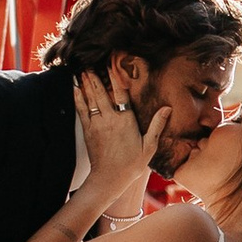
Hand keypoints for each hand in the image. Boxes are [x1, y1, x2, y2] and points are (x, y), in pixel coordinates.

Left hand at [75, 72, 160, 209]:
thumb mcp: (149, 146)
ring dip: (85, 83)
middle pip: (101, 92)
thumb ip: (157, 125)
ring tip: (82, 69)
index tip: (112, 64)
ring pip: (90, 98)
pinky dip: (78, 98)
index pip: (120, 93)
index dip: (115, 77)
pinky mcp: (88, 130)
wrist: (109, 179)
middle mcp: (110, 119)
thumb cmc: (132, 164)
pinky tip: (75, 88)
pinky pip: (81, 110)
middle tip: (90, 61)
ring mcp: (97, 124)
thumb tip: (167, 108)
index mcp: (126, 121)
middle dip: (95, 75)